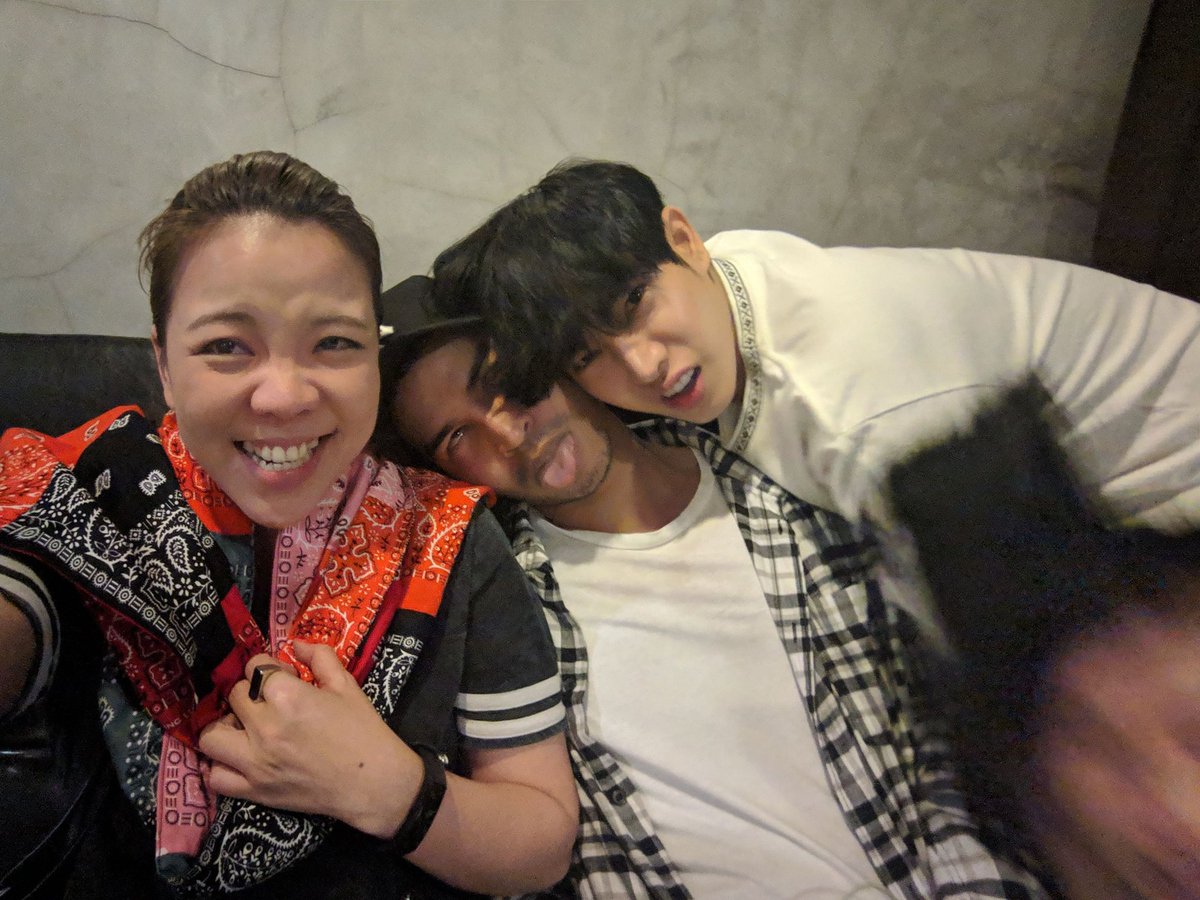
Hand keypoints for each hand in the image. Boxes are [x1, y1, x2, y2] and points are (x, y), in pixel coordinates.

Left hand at [198, 642, 421, 836]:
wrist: (373, 782)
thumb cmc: (363, 730)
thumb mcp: (346, 685)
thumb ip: (320, 657)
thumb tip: (295, 645)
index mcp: (289, 697)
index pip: (256, 668)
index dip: (269, 667)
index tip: (282, 676)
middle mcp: (265, 727)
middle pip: (234, 696)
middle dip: (251, 691)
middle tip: (268, 700)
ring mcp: (255, 762)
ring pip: (211, 736)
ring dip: (225, 726)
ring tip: (244, 728)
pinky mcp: (254, 790)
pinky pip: (216, 778)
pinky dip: (221, 766)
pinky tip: (238, 758)